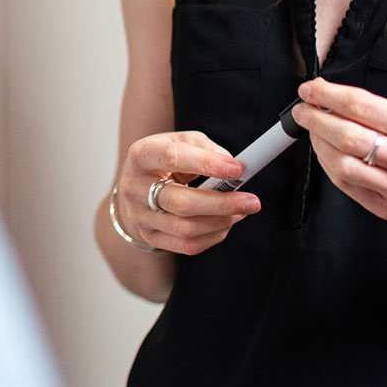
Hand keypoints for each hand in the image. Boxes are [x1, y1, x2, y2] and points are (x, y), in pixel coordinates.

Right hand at [114, 132, 258, 254]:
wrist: (135, 187)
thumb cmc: (164, 160)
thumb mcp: (181, 141)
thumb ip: (206, 149)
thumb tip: (232, 165)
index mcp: (141, 155)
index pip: (172, 158)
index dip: (207, 164)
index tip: (237, 169)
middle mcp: (134, 187)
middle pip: (181, 202)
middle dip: (222, 203)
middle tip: (252, 201)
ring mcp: (140, 216)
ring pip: (186, 229)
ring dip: (221, 221)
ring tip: (242, 211)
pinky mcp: (149, 237)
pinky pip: (187, 245)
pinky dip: (213, 236)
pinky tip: (226, 223)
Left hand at [290, 77, 386, 243]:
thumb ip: (382, 114)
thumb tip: (336, 100)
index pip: (363, 106)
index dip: (329, 95)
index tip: (311, 88)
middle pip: (348, 135)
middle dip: (316, 118)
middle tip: (302, 108)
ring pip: (343, 164)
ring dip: (318, 144)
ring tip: (312, 130)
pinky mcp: (386, 209)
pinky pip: (346, 186)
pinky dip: (329, 166)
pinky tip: (325, 153)